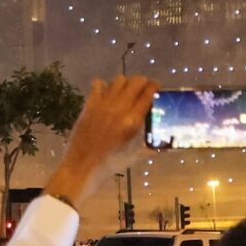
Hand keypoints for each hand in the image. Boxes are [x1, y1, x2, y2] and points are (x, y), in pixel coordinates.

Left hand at [44, 75, 157, 207]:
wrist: (82, 166)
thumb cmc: (110, 164)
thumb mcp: (135, 155)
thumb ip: (150, 145)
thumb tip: (163, 141)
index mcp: (133, 121)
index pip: (148, 94)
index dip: (155, 87)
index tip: (157, 87)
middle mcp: (119, 108)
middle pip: (136, 81)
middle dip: (143, 83)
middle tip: (144, 89)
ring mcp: (103, 104)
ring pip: (119, 80)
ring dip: (126, 84)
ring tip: (126, 92)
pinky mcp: (89, 104)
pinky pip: (98, 84)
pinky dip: (105, 86)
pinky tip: (107, 96)